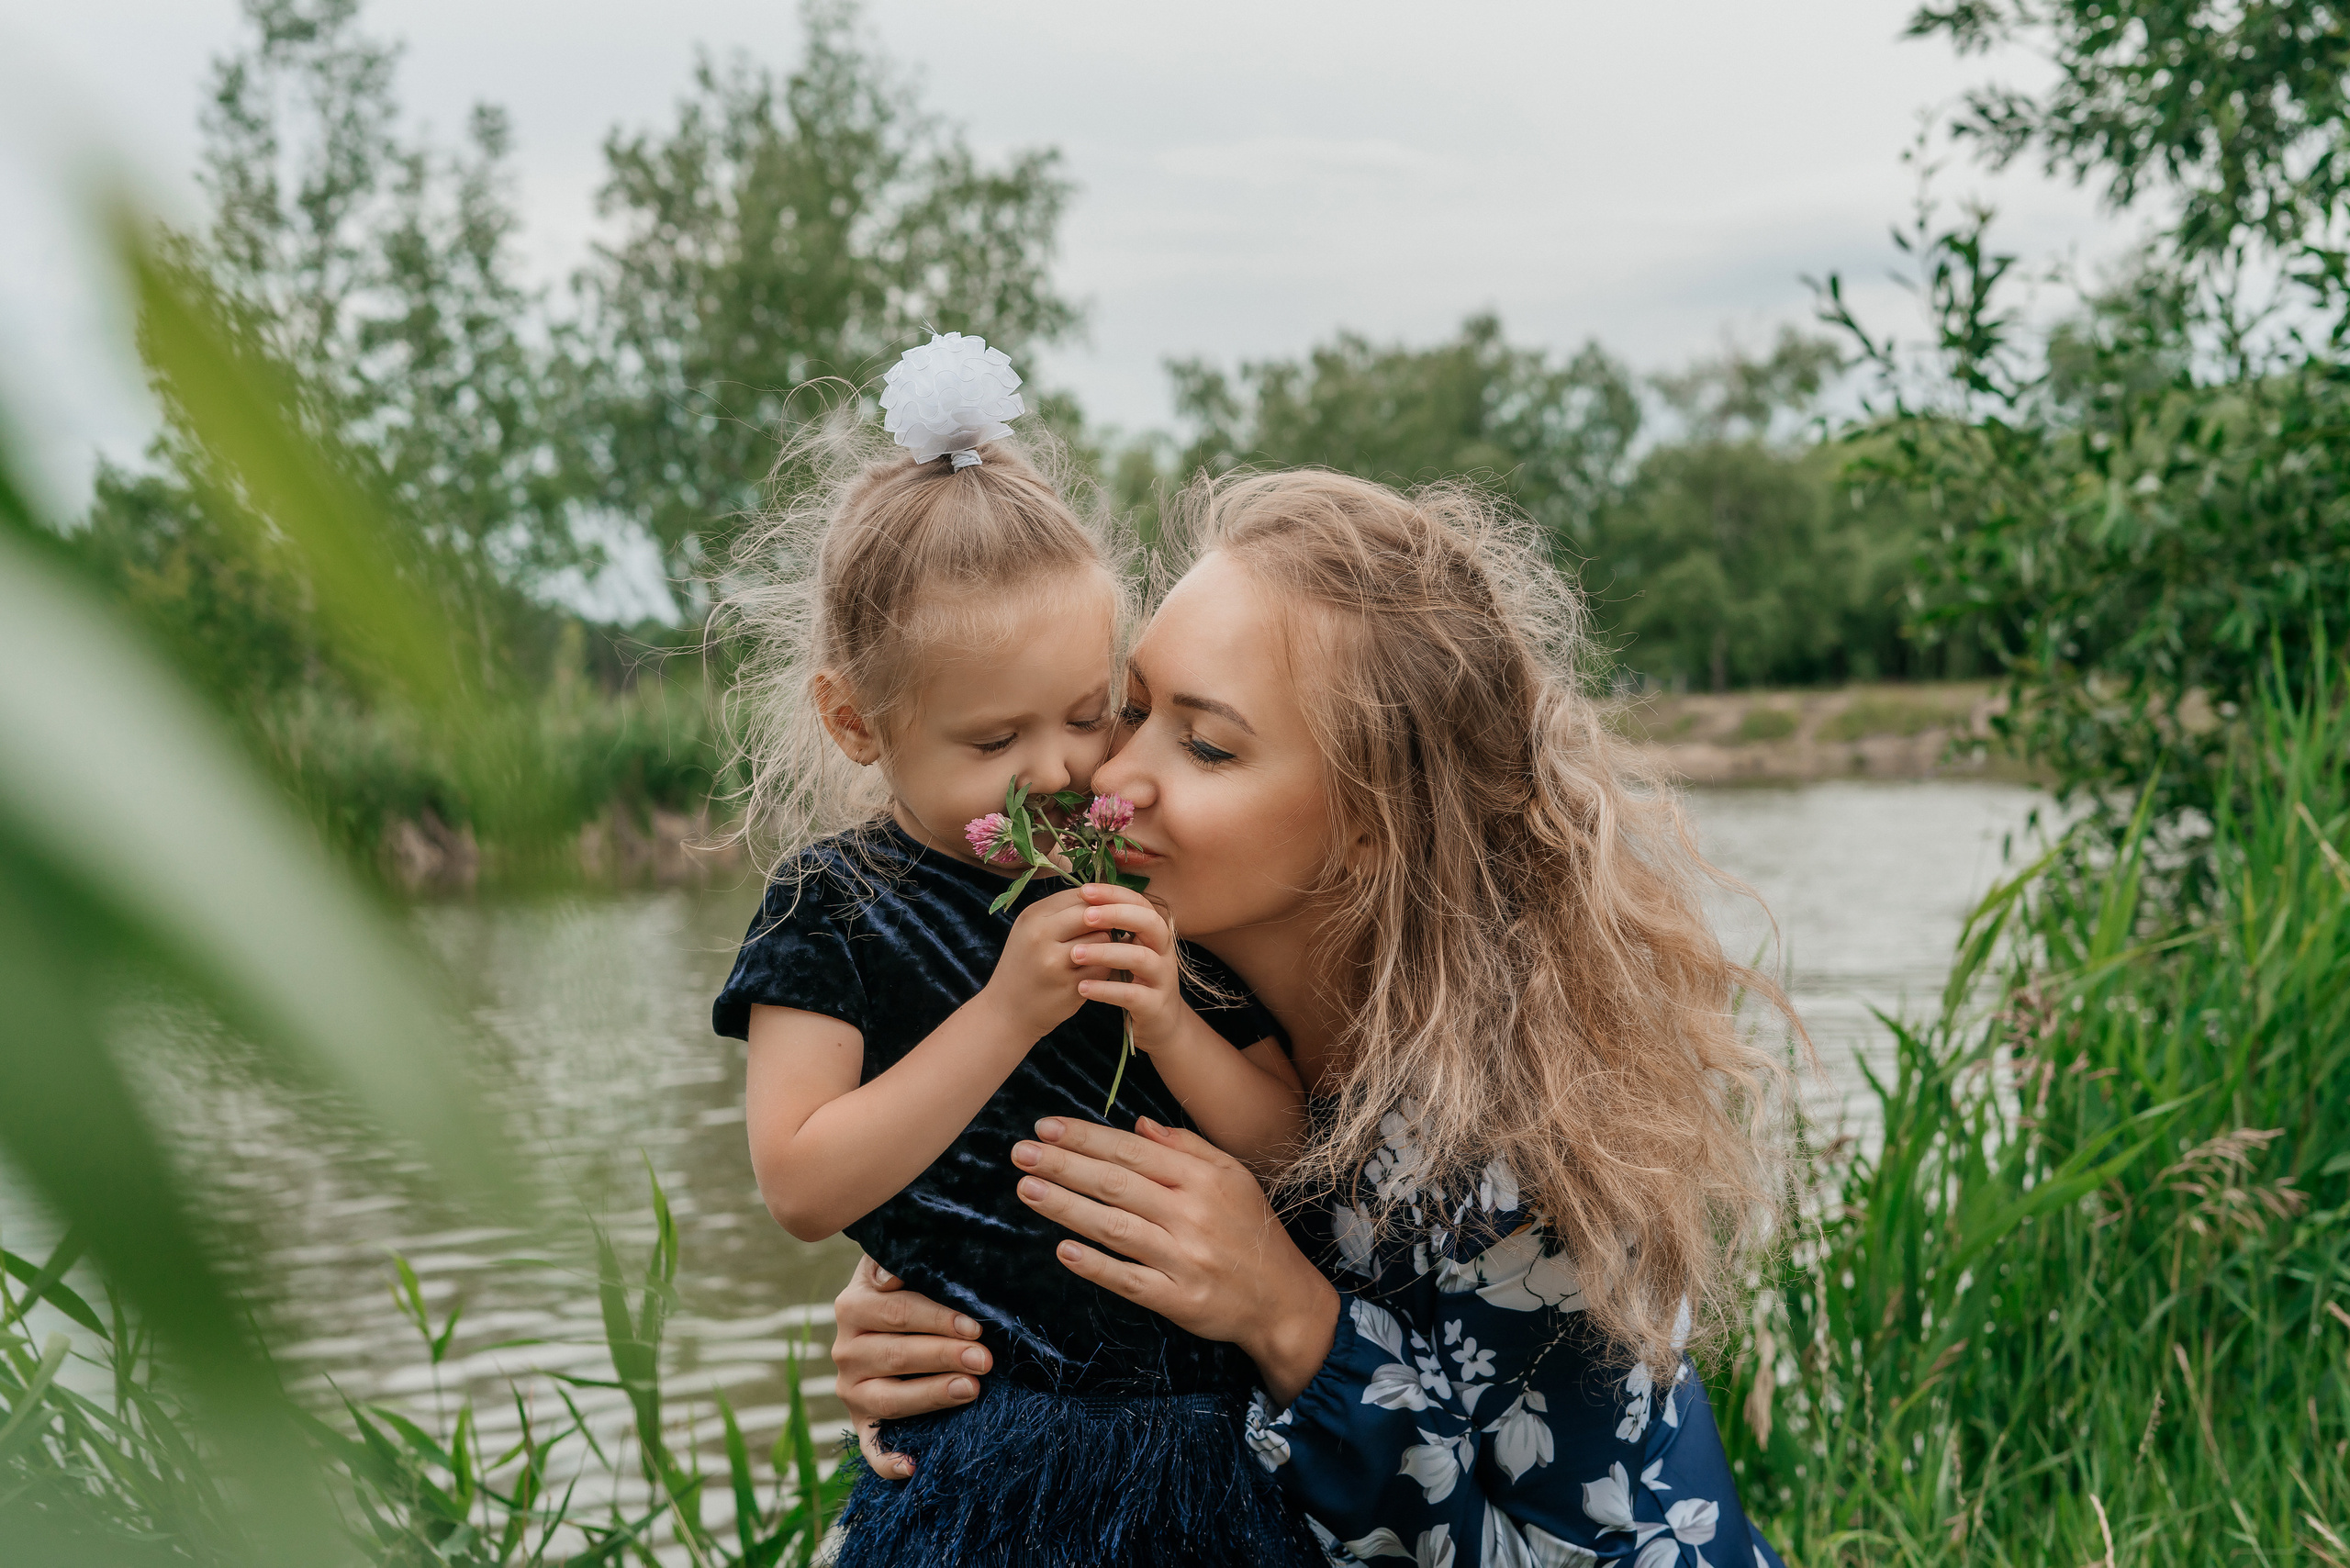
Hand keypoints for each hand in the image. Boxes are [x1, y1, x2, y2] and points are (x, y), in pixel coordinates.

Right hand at [830, 1255, 991, 1478]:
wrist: (878, 1323)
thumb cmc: (904, 1288)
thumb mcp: (897, 1265)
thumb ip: (895, 1259)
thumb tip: (893, 1274)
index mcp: (853, 1306)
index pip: (897, 1312)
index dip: (938, 1319)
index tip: (974, 1326)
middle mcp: (845, 1350)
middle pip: (897, 1355)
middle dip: (944, 1356)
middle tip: (984, 1358)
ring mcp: (850, 1390)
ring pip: (889, 1399)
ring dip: (931, 1396)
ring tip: (971, 1390)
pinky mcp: (859, 1423)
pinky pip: (870, 1448)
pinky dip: (889, 1461)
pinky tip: (914, 1466)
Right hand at [978, 887, 1119, 1039]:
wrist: (1007, 1011)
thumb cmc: (1024, 965)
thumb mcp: (1031, 931)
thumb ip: (1062, 912)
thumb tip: (1105, 896)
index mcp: (1032, 917)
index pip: (1079, 895)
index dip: (1099, 902)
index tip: (1106, 911)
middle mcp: (1041, 936)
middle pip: (1092, 914)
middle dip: (1105, 921)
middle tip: (1108, 930)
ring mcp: (1055, 963)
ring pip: (1102, 939)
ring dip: (1108, 945)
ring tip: (1098, 953)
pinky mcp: (1069, 986)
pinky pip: (1104, 967)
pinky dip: (1105, 968)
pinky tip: (1094, 971)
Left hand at [1011, 1116, 1340, 1405]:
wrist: (1284, 1300)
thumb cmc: (1252, 1232)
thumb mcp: (1233, 1177)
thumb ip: (1186, 1147)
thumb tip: (1138, 1124)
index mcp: (1203, 1179)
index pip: (1133, 1150)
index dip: (1086, 1137)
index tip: (1046, 1127)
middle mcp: (1192, 1214)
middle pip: (1117, 1184)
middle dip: (1064, 1165)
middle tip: (1021, 1152)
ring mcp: (1184, 1258)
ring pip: (1115, 1227)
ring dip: (1067, 1207)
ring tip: (1027, 1190)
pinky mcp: (1179, 1299)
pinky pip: (1129, 1280)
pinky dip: (1096, 1265)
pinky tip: (1063, 1250)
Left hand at [1067, 884, 1184, 1048]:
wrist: (1160, 1024)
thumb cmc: (1135, 982)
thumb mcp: (1126, 951)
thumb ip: (1112, 930)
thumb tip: (1080, 900)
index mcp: (1154, 934)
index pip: (1140, 903)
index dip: (1115, 894)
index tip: (1085, 891)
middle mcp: (1163, 952)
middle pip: (1149, 922)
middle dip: (1116, 915)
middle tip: (1085, 917)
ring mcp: (1162, 979)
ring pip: (1140, 958)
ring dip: (1105, 953)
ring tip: (1074, 954)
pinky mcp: (1155, 1006)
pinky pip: (1132, 994)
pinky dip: (1105, 989)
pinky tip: (1082, 987)